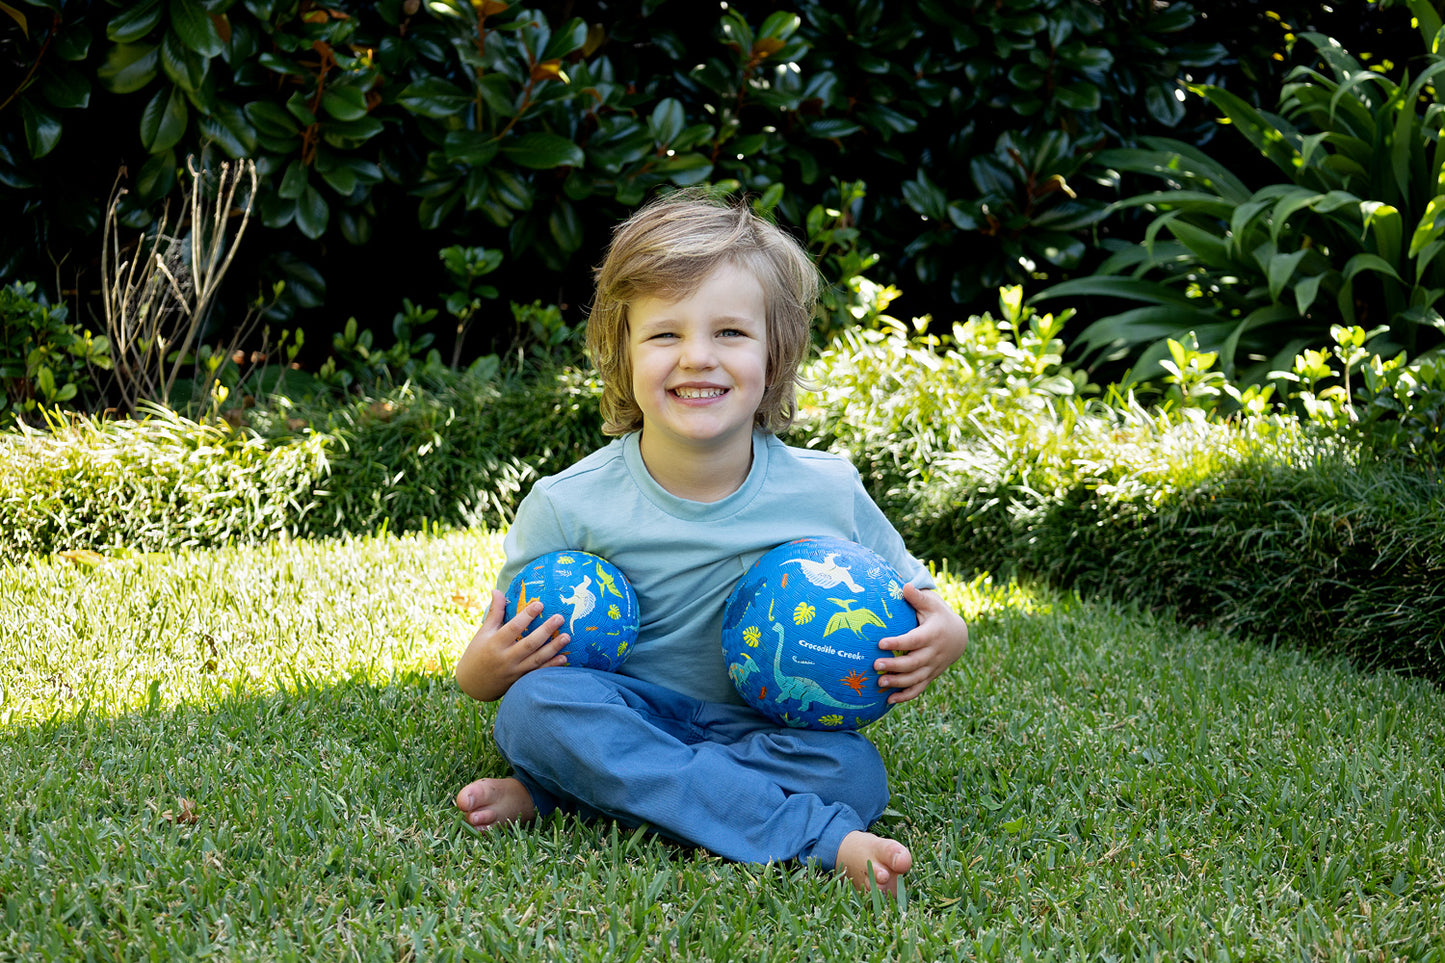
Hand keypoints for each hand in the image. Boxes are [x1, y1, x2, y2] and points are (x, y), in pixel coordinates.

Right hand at [454, 589, 570, 701]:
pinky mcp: (520, 681)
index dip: (527, 616)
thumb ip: (494, 613)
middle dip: (545, 630)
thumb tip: (497, 590)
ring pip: (536, 659)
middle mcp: (505, 658)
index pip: (513, 628)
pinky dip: (550, 666)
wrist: (473, 684)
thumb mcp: (483, 632)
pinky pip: (537, 673)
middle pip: (529, 644)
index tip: (540, 604)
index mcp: (495, 643)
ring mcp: (514, 671)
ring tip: (567, 636)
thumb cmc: (477, 653)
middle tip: (560, 618)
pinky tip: (563, 659)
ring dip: (553, 648)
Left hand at [873, 583, 967, 703]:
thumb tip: (905, 586)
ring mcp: (932, 667)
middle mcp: (934, 653)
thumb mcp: (931, 604)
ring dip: (897, 683)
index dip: (898, 643)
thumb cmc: (937, 616)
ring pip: (915, 678)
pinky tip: (888, 701)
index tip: (880, 643)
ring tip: (879, 683)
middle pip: (914, 663)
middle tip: (875, 665)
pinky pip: (918, 688)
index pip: (914, 640)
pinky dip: (905, 696)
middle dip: (895, 666)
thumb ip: (918, 597)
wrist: (958, 637)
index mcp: (932, 635)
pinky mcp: (930, 676)